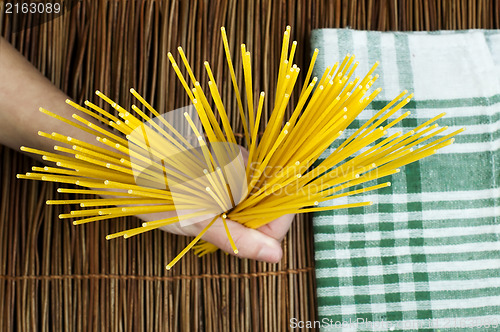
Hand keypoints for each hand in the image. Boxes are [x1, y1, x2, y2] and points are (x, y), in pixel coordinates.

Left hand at [137, 146, 294, 262]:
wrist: (123, 169)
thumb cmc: (155, 191)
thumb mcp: (198, 221)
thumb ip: (239, 238)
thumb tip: (274, 254)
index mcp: (242, 169)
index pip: (281, 203)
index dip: (273, 229)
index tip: (257, 246)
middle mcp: (241, 162)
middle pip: (268, 203)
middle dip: (253, 224)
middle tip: (220, 230)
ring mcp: (231, 164)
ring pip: (252, 201)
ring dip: (238, 218)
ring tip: (207, 218)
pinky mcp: (220, 169)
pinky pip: (237, 195)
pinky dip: (228, 210)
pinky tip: (205, 210)